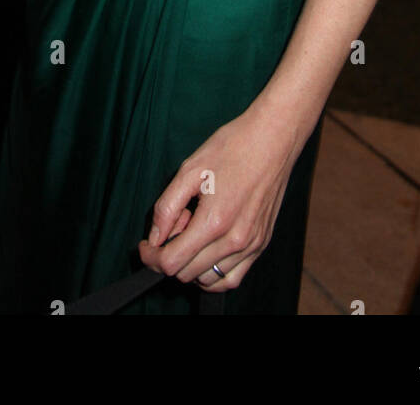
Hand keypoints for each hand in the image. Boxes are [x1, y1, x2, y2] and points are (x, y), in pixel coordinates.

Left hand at [137, 102, 304, 292]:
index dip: (152, 257)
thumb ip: (167, 207)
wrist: (273, 138)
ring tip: (194, 231)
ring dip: (192, 264)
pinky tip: (208, 250)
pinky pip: (232, 278)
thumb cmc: (233, 147)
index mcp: (214, 222)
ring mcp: (251, 245)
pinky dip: (214, 273)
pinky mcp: (261, 244)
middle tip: (176, 222)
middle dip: (170, 254)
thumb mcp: (190, 169)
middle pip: (187, 274)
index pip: (172, 262)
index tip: (146, 244)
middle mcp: (235, 241)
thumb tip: (155, 237)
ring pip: (208, 280)